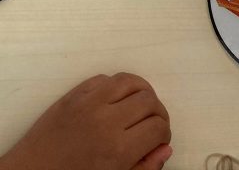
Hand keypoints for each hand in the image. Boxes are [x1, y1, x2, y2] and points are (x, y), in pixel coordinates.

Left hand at [0, 73, 172, 169]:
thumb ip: (143, 168)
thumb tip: (165, 148)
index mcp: (118, 149)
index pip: (158, 127)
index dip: (164, 134)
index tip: (158, 140)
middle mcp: (105, 120)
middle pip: (149, 100)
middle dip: (157, 112)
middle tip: (152, 125)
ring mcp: (88, 103)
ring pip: (130, 81)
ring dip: (141, 92)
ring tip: (140, 107)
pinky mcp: (73, 94)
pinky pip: (104, 78)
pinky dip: (116, 86)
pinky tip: (116, 101)